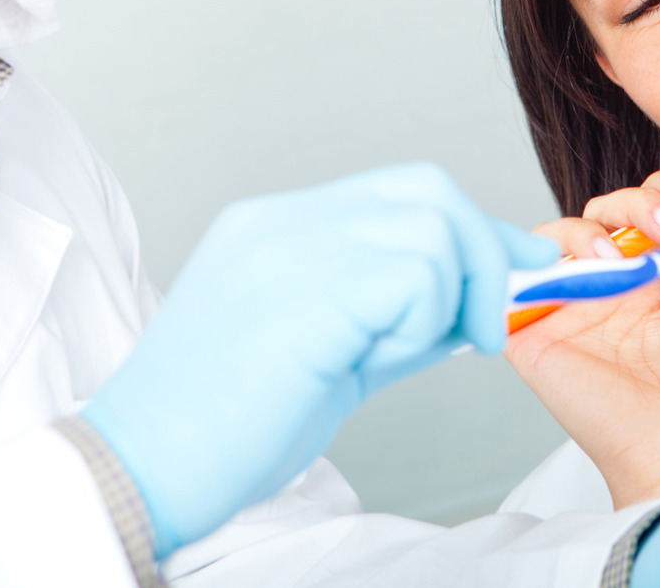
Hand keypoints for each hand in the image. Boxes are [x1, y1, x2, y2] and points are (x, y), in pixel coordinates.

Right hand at [78, 163, 557, 556]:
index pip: (402, 192)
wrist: (141, 468)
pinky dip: (423, 322)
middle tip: (483, 328)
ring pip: (433, 228)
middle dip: (481, 253)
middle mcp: (283, 222)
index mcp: (276, 226)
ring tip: (403, 355)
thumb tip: (468, 309)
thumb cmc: (221, 428)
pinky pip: (413, 277)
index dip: (473, 227)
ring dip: (449, 296)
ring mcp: (290, 249)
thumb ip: (389, 321)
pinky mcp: (307, 296)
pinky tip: (381, 360)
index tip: (518, 264)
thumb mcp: (319, 355)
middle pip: (428, 191)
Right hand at [505, 168, 659, 506]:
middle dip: (631, 203)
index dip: (657, 192)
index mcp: (648, 286)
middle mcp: (604, 292)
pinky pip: (512, 282)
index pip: (640, 218)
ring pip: (552, 237)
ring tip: (620, 260)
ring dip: (586, 232)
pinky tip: (574, 269)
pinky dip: (530, 261)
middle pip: (597, 217)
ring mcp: (567, 310)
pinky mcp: (533, 334)